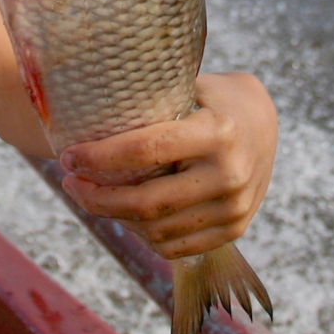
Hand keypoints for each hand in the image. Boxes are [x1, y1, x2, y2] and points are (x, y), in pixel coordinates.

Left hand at [58, 72, 276, 258]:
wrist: (265, 122)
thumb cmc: (214, 97)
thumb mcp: (190, 87)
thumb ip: (151, 101)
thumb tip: (86, 106)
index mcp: (217, 132)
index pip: (147, 150)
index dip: (100, 158)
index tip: (67, 156)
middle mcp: (229, 174)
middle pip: (146, 202)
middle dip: (96, 198)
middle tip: (69, 183)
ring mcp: (234, 207)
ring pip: (157, 231)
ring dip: (114, 218)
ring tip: (91, 197)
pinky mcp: (234, 229)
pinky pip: (175, 246)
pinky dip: (142, 235)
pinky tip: (123, 215)